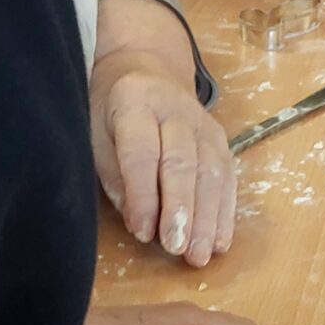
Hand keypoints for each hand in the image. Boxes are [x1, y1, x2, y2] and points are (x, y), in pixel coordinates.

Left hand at [90, 0, 235, 266]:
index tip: (142, 233)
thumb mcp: (96, 134)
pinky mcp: (221, 139)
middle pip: (182, 162)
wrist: (146, 69)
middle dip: (181, 209)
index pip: (141, 152)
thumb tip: (139, 223)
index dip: (143, 194)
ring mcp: (204, 123)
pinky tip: (220, 242)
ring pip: (210, 172)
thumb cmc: (111, 111)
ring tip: (199, 255)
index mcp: (135, 100)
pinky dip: (225, 213)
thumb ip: (114, 175)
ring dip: (207, 218)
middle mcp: (175, 108)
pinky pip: (228, 178)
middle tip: (177, 249)